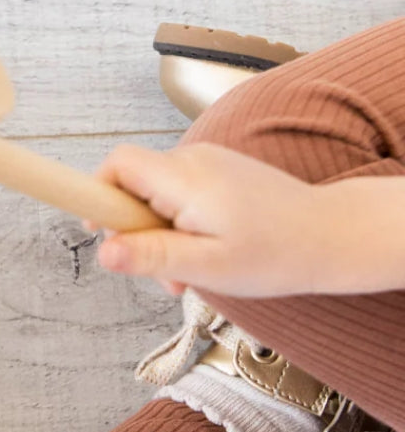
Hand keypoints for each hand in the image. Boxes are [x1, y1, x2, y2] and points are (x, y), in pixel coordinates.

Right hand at [87, 142, 326, 297]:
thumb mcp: (207, 266)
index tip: (96, 228)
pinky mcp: (218, 172)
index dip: (96, 192)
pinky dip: (179, 223)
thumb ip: (152, 256)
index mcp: (185, 179)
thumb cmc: (277, 254)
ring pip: (155, 193)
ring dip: (159, 233)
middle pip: (132, 184)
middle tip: (161, 271)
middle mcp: (193, 160)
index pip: (117, 164)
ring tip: (189, 271)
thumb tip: (103, 252)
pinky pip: (178, 193)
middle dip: (134, 229)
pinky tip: (204, 252)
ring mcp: (208, 162)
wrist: (335, 236)